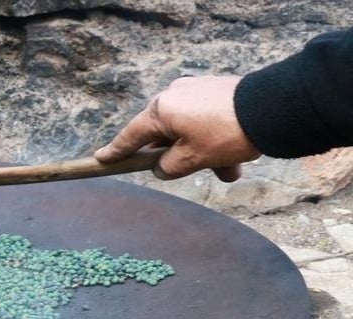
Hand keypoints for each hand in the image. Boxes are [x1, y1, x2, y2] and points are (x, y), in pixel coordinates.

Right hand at [95, 76, 261, 181]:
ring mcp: (197, 91)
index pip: (131, 136)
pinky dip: (216, 142)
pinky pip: (207, 122)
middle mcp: (175, 95)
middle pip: (165, 135)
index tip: (100, 158)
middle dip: (180, 158)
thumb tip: (162, 167)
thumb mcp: (192, 159)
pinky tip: (236, 160)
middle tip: (190, 172)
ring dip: (205, 155)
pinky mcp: (218, 91)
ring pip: (190, 131)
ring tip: (228, 171)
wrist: (274, 109)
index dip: (116, 151)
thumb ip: (168, 167)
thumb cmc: (225, 134)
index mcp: (161, 110)